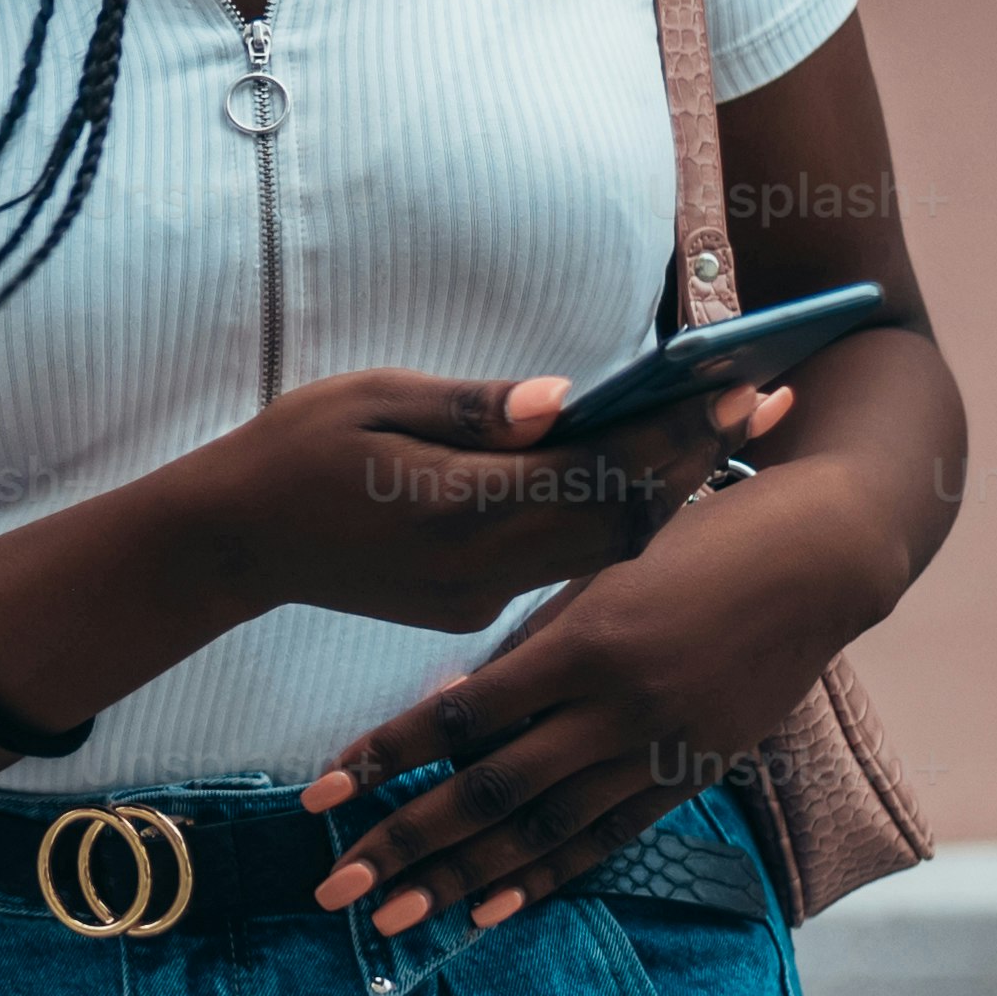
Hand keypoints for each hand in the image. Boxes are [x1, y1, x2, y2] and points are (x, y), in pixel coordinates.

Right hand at [194, 367, 784, 637]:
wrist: (231, 545)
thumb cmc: (292, 450)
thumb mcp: (373, 398)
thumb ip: (474, 409)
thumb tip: (565, 399)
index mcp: (459, 507)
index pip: (599, 470)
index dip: (677, 430)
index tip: (740, 386)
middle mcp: (482, 566)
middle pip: (622, 518)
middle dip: (697, 458)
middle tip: (765, 400)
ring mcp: (479, 597)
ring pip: (601, 548)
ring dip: (665, 491)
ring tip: (722, 430)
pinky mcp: (470, 609)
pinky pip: (562, 562)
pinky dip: (611, 516)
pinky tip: (643, 475)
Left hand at [295, 409, 852, 935]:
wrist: (816, 562)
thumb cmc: (694, 540)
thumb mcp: (598, 569)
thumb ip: (527, 642)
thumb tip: (450, 705)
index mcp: (583, 643)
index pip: (458, 717)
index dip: (384, 758)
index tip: (319, 794)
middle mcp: (617, 709)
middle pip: (490, 793)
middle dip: (406, 846)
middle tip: (334, 891)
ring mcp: (657, 751)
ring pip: (543, 832)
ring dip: (462, 881)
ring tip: (396, 920)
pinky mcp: (688, 776)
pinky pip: (604, 840)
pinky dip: (544, 878)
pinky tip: (490, 911)